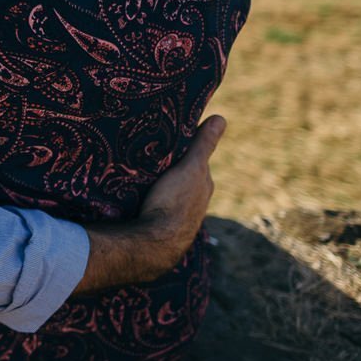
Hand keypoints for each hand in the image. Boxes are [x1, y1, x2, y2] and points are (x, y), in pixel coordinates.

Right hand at [134, 114, 223, 258]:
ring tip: (140, 174)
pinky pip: (158, 207)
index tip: (167, 139)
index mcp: (204, 185)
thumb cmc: (175, 202)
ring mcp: (180, 217)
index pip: (196, 162)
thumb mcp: (190, 167)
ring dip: (159, 185)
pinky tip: (139, 197)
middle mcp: (196, 202)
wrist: (156, 243)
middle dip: (171, 168)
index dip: (185, 150)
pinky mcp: (163, 227)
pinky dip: (152, 199)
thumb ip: (203, 145)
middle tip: (150, 154)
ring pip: (170, 194)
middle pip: (183, 178)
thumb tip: (221, 118)